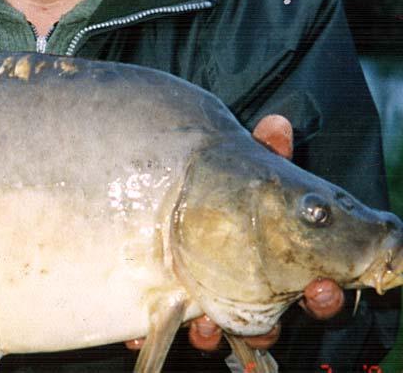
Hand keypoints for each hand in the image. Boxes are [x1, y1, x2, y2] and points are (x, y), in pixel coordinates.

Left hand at [126, 114, 344, 353]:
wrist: (164, 195)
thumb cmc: (220, 189)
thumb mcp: (241, 171)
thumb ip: (260, 153)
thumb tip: (276, 124)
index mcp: (274, 266)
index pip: (310, 292)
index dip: (322, 298)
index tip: (320, 289)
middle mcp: (245, 292)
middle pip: (267, 325)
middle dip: (269, 331)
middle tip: (265, 326)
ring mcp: (206, 303)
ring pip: (217, 331)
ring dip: (211, 334)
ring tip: (203, 326)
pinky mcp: (165, 306)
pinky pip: (160, 327)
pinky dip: (148, 332)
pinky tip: (135, 330)